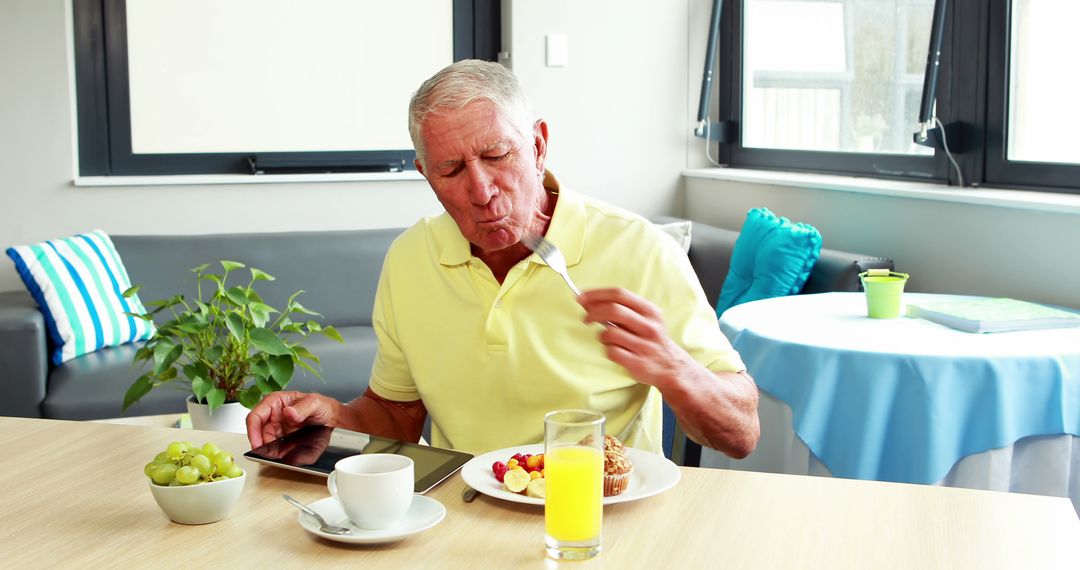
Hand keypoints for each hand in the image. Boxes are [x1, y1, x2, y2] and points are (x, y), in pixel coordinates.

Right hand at [246, 391, 337, 448]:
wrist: (331, 418)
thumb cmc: (321, 406)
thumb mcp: (314, 403)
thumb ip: (302, 408)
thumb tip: (289, 412)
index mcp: (275, 402)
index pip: (255, 416)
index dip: (253, 431)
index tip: (257, 444)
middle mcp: (272, 416)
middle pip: (258, 433)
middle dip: (263, 445)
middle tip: (272, 453)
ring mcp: (276, 428)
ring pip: (266, 443)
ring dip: (272, 450)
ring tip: (283, 453)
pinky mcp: (282, 439)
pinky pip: (276, 448)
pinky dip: (280, 453)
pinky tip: (288, 452)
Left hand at [576, 287, 692, 388]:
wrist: (670, 367)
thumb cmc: (650, 339)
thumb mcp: (643, 319)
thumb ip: (621, 309)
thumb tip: (588, 302)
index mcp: (650, 311)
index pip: (619, 294)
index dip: (597, 294)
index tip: (581, 297)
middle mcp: (649, 326)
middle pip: (613, 310)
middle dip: (593, 313)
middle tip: (585, 319)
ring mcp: (644, 345)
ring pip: (609, 333)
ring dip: (602, 335)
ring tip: (608, 339)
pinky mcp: (638, 363)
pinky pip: (611, 352)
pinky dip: (608, 350)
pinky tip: (615, 351)